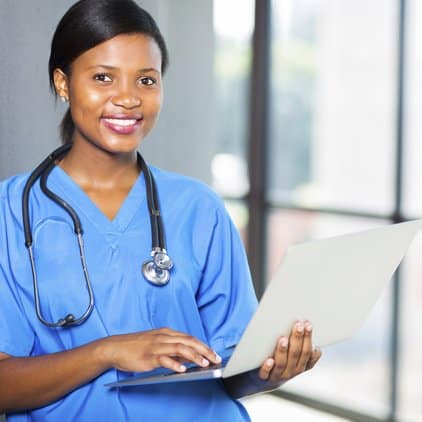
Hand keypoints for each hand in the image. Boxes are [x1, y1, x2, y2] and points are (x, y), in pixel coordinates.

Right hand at [99, 328, 220, 372]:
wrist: (116, 347)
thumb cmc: (136, 346)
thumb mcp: (157, 344)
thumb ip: (172, 349)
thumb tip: (188, 356)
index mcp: (167, 333)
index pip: (190, 337)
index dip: (203, 345)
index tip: (214, 353)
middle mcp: (163, 337)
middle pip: (188, 341)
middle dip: (204, 350)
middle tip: (215, 358)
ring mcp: (156, 346)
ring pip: (179, 348)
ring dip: (194, 356)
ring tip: (204, 363)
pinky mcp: (148, 356)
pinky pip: (164, 359)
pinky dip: (174, 364)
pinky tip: (182, 369)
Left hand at [258, 321, 321, 384]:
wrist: (266, 381)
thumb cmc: (283, 361)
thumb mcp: (294, 355)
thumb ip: (299, 343)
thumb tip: (303, 322)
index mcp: (302, 365)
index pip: (309, 352)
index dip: (309, 338)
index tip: (308, 324)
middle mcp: (292, 371)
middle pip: (296, 354)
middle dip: (298, 338)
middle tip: (298, 325)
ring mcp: (279, 375)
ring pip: (282, 363)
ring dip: (283, 351)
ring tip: (283, 338)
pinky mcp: (265, 378)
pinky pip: (266, 374)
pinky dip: (268, 367)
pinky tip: (269, 360)